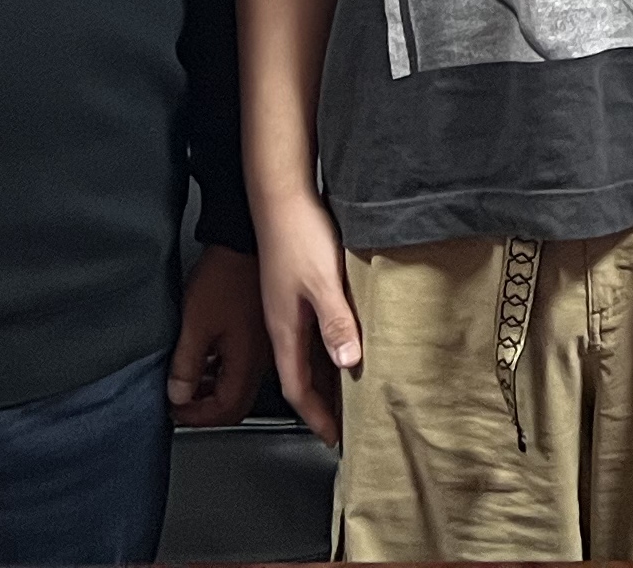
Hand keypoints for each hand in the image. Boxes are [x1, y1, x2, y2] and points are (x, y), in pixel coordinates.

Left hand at [168, 245, 270, 427]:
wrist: (244, 243)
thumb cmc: (225, 277)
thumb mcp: (195, 324)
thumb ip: (186, 365)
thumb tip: (179, 395)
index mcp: (248, 362)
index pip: (225, 410)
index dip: (196, 417)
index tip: (176, 411)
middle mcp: (262, 359)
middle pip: (236, 403)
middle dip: (206, 409)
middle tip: (183, 403)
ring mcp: (264, 345)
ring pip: (240, 384)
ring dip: (214, 389)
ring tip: (191, 381)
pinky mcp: (262, 331)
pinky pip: (243, 364)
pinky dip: (223, 370)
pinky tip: (209, 357)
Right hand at [255, 189, 361, 444]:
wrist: (281, 193)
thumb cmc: (296, 233)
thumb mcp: (323, 282)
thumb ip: (336, 323)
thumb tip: (349, 362)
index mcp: (283, 329)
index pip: (297, 388)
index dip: (316, 416)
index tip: (333, 438)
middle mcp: (282, 321)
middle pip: (302, 374)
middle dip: (323, 402)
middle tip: (346, 421)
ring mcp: (287, 304)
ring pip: (308, 352)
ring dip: (328, 374)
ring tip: (352, 389)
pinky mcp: (296, 285)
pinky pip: (313, 329)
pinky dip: (330, 344)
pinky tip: (348, 338)